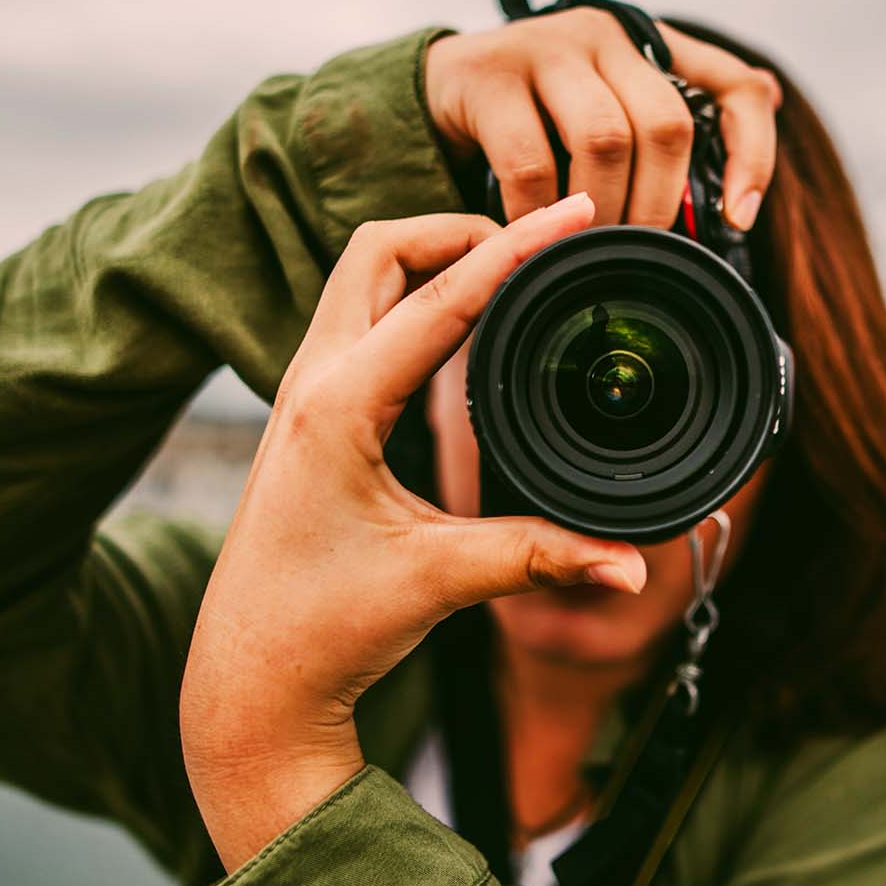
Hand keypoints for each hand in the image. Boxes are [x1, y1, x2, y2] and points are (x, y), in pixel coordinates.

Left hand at [179, 195, 649, 871]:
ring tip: (512, 266)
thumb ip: (540, 558)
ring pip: (362, 279)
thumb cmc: (323, 627)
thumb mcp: (439, 583)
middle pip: (381, 250)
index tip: (576, 212)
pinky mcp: (307, 416)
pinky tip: (464, 319)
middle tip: (540, 239)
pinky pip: (359, 320)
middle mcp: (310, 384)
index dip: (516, 247)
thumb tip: (634, 562)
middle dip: (460, 229)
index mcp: (337, 406)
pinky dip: (413, 297)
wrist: (250, 674)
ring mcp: (301, 395)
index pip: (441, 298)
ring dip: (431, 257)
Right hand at [424, 9, 782, 230]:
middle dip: (657, 202)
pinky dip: (538, 214)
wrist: (435, 89)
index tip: (738, 219)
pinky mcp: (489, 76)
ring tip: (584, 247)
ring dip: (600, 210)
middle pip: (665, 124)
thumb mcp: (604, 109)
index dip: (753, 154)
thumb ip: (667, 119)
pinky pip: (530, 162)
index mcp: (646, 45)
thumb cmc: (534, 113)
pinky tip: (532, 236)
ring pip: (604, 139)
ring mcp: (546, 48)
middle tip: (635, 250)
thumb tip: (765, 121)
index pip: (732, 87)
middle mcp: (604, 35)